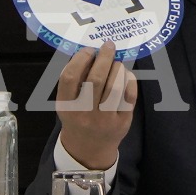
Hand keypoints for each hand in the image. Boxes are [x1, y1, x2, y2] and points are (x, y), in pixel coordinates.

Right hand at [56, 41, 136, 169]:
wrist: (89, 148)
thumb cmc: (78, 117)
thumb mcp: (67, 102)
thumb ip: (74, 79)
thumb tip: (91, 51)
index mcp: (66, 106)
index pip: (70, 77)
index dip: (80, 59)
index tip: (89, 50)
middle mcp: (84, 114)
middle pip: (95, 79)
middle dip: (104, 58)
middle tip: (109, 46)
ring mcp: (104, 120)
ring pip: (115, 87)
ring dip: (118, 68)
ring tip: (117, 63)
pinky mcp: (122, 123)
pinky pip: (129, 96)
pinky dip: (129, 80)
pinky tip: (125, 75)